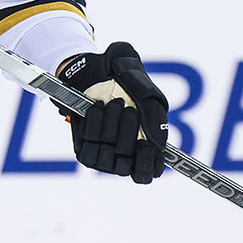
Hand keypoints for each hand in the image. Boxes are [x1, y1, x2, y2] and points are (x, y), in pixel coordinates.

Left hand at [58, 42, 168, 184]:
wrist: (96, 68)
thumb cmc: (127, 82)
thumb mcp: (148, 95)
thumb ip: (155, 119)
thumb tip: (159, 147)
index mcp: (145, 148)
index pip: (147, 173)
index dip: (147, 165)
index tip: (145, 145)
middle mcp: (123, 156)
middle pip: (127, 166)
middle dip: (128, 133)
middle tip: (129, 109)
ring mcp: (102, 155)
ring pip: (107, 157)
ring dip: (111, 126)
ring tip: (112, 105)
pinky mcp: (84, 148)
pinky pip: (88, 148)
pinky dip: (94, 125)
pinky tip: (97, 109)